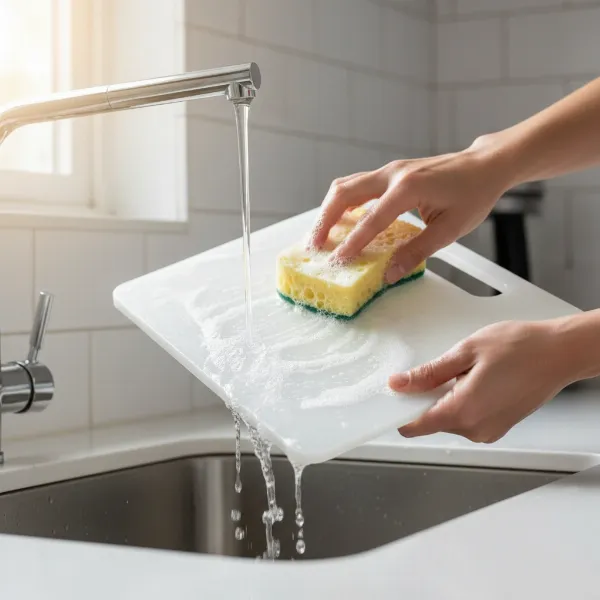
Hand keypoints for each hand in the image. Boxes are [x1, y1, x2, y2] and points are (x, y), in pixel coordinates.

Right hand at [309, 142, 513, 282]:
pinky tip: (341, 220)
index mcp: (408, 188)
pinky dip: (343, 203)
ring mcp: (389, 170)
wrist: (485, 165)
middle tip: (314, 245)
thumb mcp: (450, 229)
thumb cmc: (473, 194)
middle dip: (325, 220)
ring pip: (346, 185)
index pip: (371, 219)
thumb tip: (390, 273)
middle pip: (344, 193)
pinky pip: (357, 185)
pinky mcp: (390, 173)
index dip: (353, 242)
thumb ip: (418, 251)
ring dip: (329, 209)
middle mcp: (392, 174)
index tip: (337, 259)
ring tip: (320, 234)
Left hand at [390, 320, 575, 442]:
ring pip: (449, 419)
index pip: (415, 426)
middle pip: (431, 421)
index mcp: (463, 411)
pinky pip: (466, 418)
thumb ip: (429, 373)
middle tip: (441, 369)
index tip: (393, 396)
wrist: (559, 353)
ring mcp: (488, 431)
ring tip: (468, 371)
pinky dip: (462, 401)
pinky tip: (477, 379)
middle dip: (426, 398)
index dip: (399, 411)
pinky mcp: (498, 427)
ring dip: (446, 398)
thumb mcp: (465, 352)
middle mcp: (475, 429)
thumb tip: (399, 384)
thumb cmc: (519, 348)